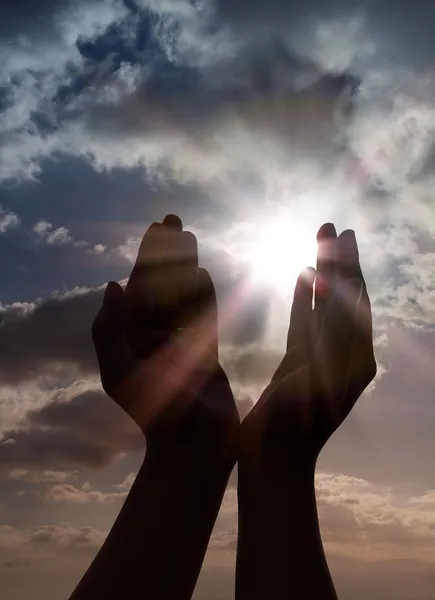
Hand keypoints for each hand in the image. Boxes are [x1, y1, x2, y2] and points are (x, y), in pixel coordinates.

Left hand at [92, 215, 237, 454]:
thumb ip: (110, 329)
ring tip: (190, 238)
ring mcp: (180, 344)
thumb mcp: (120, 371)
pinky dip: (204, 295)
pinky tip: (204, 274)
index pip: (138, 287)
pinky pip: (203, 317)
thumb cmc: (154, 413)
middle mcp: (153, 337)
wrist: (192, 447)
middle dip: (167, 252)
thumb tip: (112, 285)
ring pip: (182, 295)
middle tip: (174, 220)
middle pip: (160, 285)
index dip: (147, 254)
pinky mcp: (205, 353)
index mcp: (130, 338)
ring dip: (185, 266)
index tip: (157, 227)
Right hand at [240, 223, 376, 471]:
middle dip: (338, 262)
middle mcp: (344, 353)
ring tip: (316, 243)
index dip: (350, 265)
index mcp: (356, 357)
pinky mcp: (299, 361)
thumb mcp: (320, 374)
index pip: (356, 300)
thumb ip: (333, 331)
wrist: (273, 460)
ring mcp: (321, 356)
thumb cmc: (295, 425)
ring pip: (322, 306)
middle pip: (342, 297)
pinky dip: (302, 298)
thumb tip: (343, 288)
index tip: (345, 234)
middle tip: (332, 227)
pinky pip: (303, 321)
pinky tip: (298, 277)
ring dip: (321, 275)